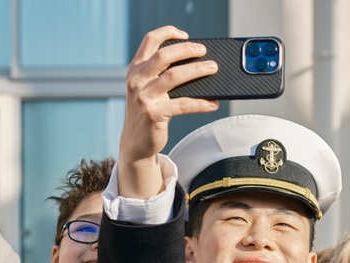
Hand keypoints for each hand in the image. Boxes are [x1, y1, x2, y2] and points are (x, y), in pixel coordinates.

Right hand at [118, 26, 219, 198]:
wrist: (136, 142)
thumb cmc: (148, 112)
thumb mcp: (147, 89)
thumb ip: (160, 75)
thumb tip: (195, 65)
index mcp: (135, 69)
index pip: (149, 41)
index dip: (167, 33)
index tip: (185, 35)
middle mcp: (137, 80)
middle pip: (164, 55)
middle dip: (186, 50)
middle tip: (204, 51)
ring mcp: (144, 97)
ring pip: (174, 76)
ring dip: (197, 70)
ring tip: (213, 68)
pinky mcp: (154, 114)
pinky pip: (183, 105)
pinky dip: (200, 103)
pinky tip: (213, 103)